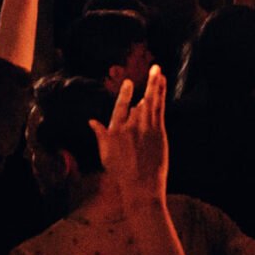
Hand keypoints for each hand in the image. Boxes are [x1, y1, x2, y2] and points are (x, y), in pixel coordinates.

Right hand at [91, 66, 168, 204]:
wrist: (140, 186)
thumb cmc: (121, 173)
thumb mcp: (106, 154)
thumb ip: (100, 135)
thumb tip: (92, 121)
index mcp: (115, 131)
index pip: (120, 108)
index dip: (125, 94)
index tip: (128, 83)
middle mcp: (129, 127)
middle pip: (139, 101)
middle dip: (148, 83)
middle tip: (154, 68)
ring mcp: (144, 128)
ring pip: (151, 101)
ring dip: (156, 84)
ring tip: (159, 71)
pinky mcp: (157, 132)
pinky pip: (159, 109)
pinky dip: (160, 96)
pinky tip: (163, 86)